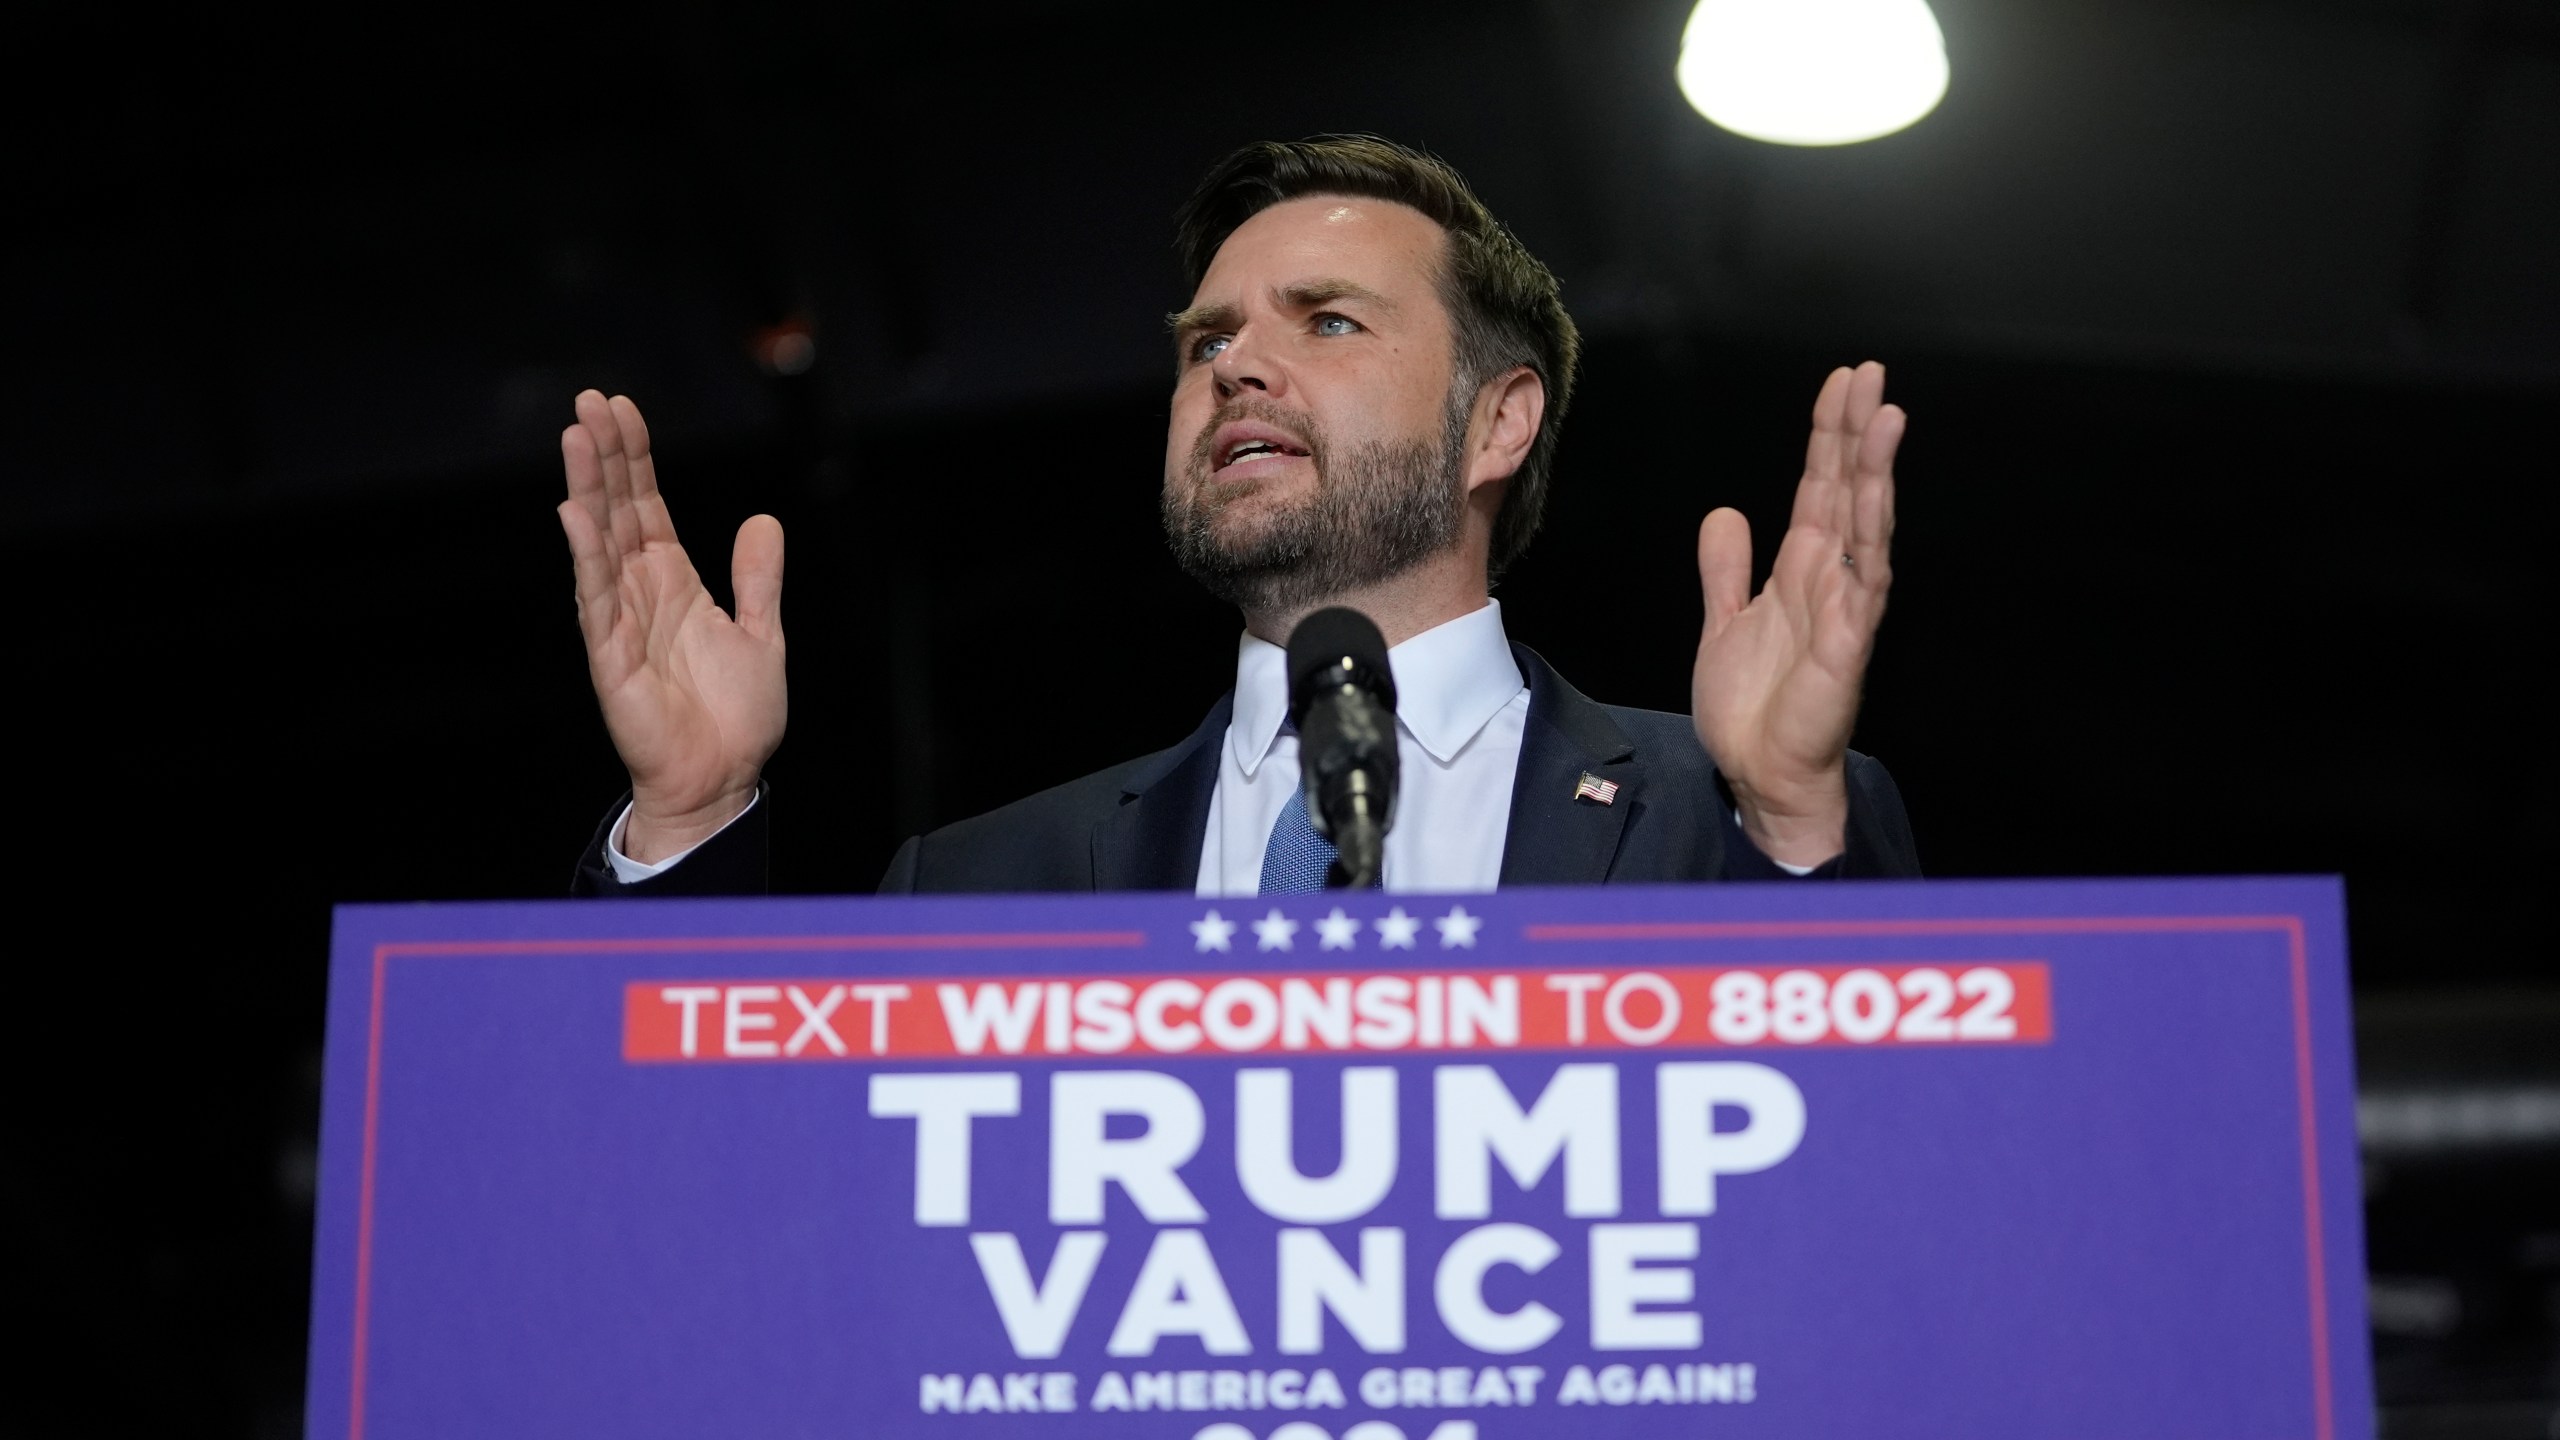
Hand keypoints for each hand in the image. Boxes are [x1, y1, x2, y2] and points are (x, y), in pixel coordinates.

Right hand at [557, 390, 786, 862]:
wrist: (723, 779)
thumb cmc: (735, 718)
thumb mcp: (761, 632)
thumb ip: (758, 578)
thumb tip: (762, 520)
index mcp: (673, 582)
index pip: (646, 506)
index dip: (635, 459)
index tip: (623, 410)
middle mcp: (640, 593)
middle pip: (617, 510)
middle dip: (605, 455)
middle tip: (591, 400)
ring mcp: (620, 620)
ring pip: (599, 542)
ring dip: (588, 488)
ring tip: (577, 435)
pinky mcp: (609, 656)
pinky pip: (596, 597)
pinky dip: (587, 555)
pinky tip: (576, 512)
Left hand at [1692, 362, 1901, 866]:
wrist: (1760, 772)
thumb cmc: (1753, 705)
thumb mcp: (1724, 621)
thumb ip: (1727, 569)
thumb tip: (1726, 513)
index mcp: (1803, 567)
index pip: (1820, 484)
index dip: (1830, 434)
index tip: (1840, 383)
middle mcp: (1832, 578)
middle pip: (1850, 489)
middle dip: (1858, 432)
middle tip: (1869, 375)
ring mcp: (1845, 609)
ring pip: (1868, 526)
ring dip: (1877, 473)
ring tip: (1887, 418)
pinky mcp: (1848, 647)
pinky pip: (1864, 589)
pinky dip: (1870, 547)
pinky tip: (1875, 505)